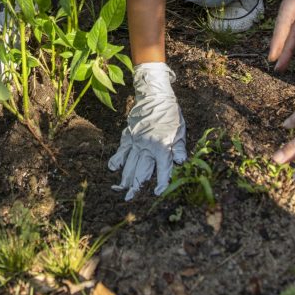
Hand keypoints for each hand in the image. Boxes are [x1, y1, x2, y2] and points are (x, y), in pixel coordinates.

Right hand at [108, 62, 186, 199]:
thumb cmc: (170, 114)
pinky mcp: (129, 134)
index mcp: (162, 146)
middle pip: (141, 170)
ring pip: (129, 163)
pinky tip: (113, 168)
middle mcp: (147, 146)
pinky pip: (122, 149)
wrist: (154, 95)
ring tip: (121, 189)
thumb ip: (179, 148)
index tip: (158, 193)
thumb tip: (181, 162)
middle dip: (136, 186)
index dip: (161, 183)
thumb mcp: (180, 130)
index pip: (162, 170)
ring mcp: (136, 141)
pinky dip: (117, 159)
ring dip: (125, 177)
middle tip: (129, 198)